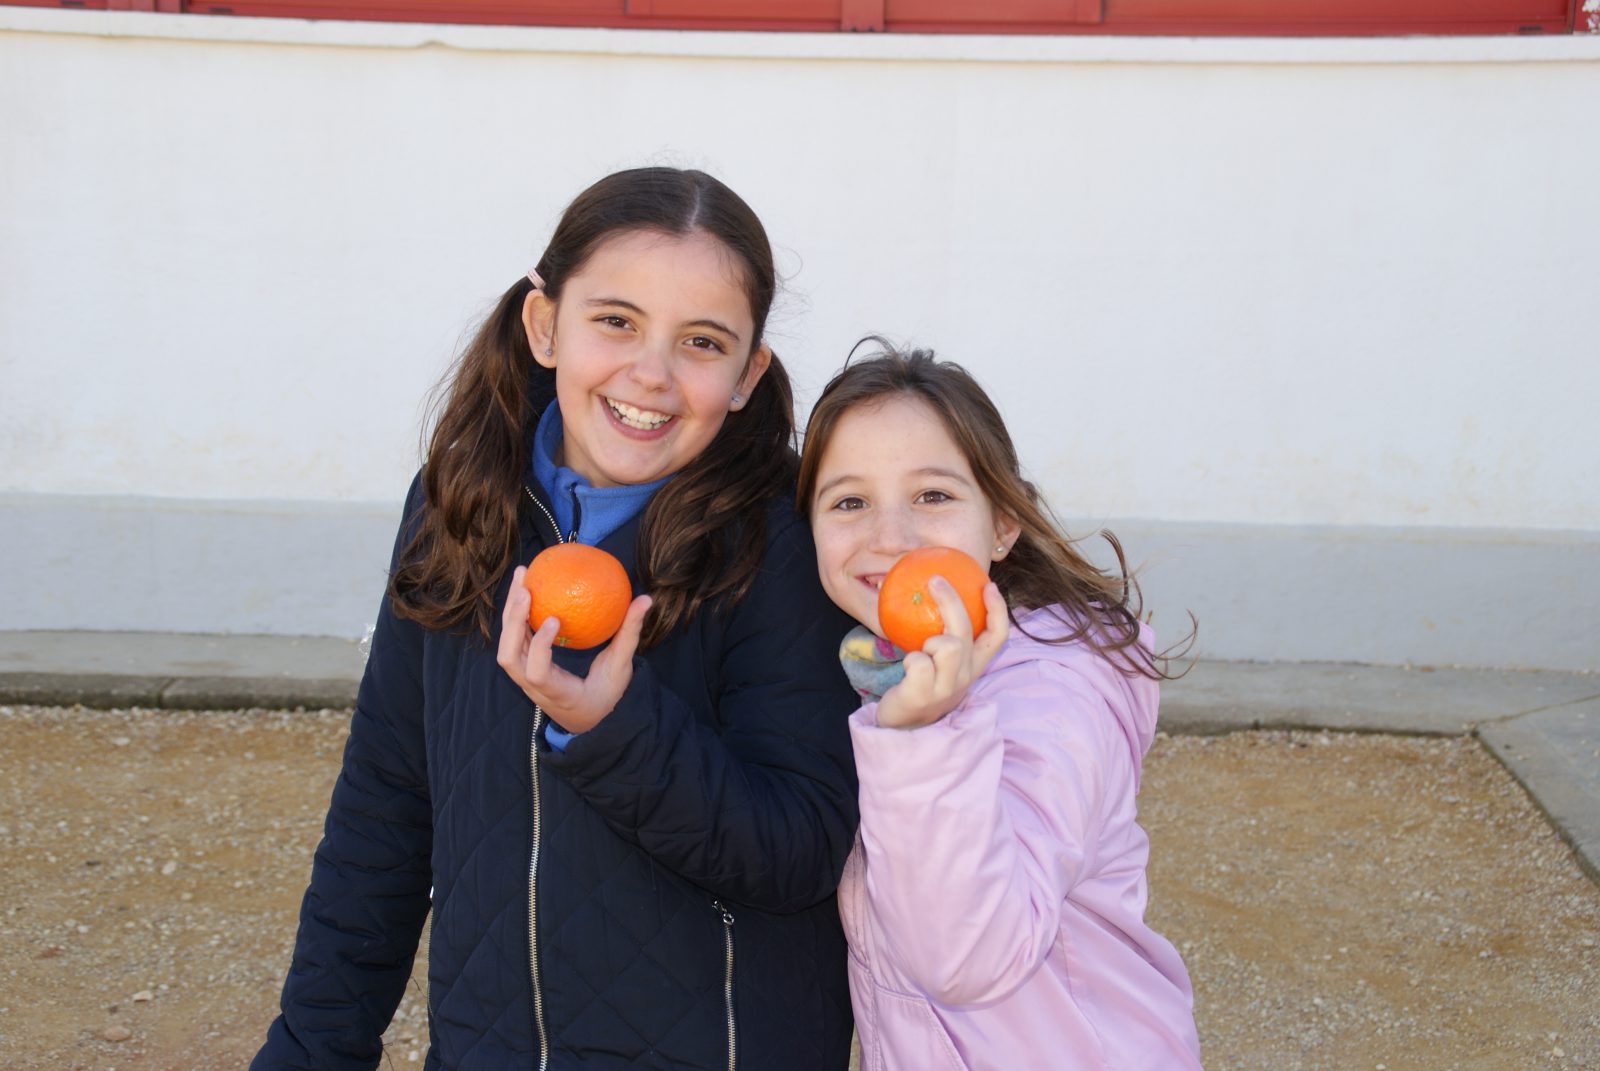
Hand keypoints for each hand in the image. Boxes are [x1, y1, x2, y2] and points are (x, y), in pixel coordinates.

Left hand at [497, 564, 653, 734]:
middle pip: (509, 657)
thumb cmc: (606, 695)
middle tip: (527, 588)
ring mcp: (523, 679)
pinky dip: (515, 614)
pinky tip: (526, 587)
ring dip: (510, 612)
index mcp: (558, 694)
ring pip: (505, 647)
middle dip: (513, 622)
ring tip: (521, 576)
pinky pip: (513, 640)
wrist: (585, 718)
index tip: (553, 619)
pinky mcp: (522, 667)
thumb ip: (629, 634)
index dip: (541, 647)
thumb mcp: (621, 668)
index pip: (539, 674)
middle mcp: (533, 688)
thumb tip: (645, 600)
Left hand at [876, 577, 1008, 729]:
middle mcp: (966, 676)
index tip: (987, 585)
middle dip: (950, 600)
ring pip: (948, 646)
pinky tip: (907, 666)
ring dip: (930, 640)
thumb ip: (948, 637)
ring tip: (921, 650)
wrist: (904, 727)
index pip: (998, 636)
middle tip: (934, 580)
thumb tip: (938, 592)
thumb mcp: (944, 663)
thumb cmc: (924, 685)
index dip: (997, 609)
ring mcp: (946, 688)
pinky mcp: (922, 695)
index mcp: (974, 666)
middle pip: (965, 631)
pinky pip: (918, 663)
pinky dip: (910, 658)